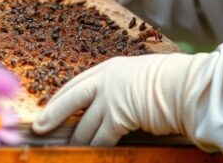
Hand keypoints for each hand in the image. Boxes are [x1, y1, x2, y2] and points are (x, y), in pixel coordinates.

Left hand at [32, 53, 207, 145]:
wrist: (184, 85)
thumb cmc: (171, 81)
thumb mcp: (140, 76)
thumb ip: (123, 87)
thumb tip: (116, 102)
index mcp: (109, 68)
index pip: (76, 84)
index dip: (60, 98)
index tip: (47, 108)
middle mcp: (105, 80)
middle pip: (69, 100)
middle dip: (52, 116)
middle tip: (38, 128)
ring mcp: (110, 98)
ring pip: (84, 126)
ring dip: (76, 140)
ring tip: (66, 150)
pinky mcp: (118, 117)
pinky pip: (100, 138)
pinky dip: (94, 148)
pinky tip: (88, 154)